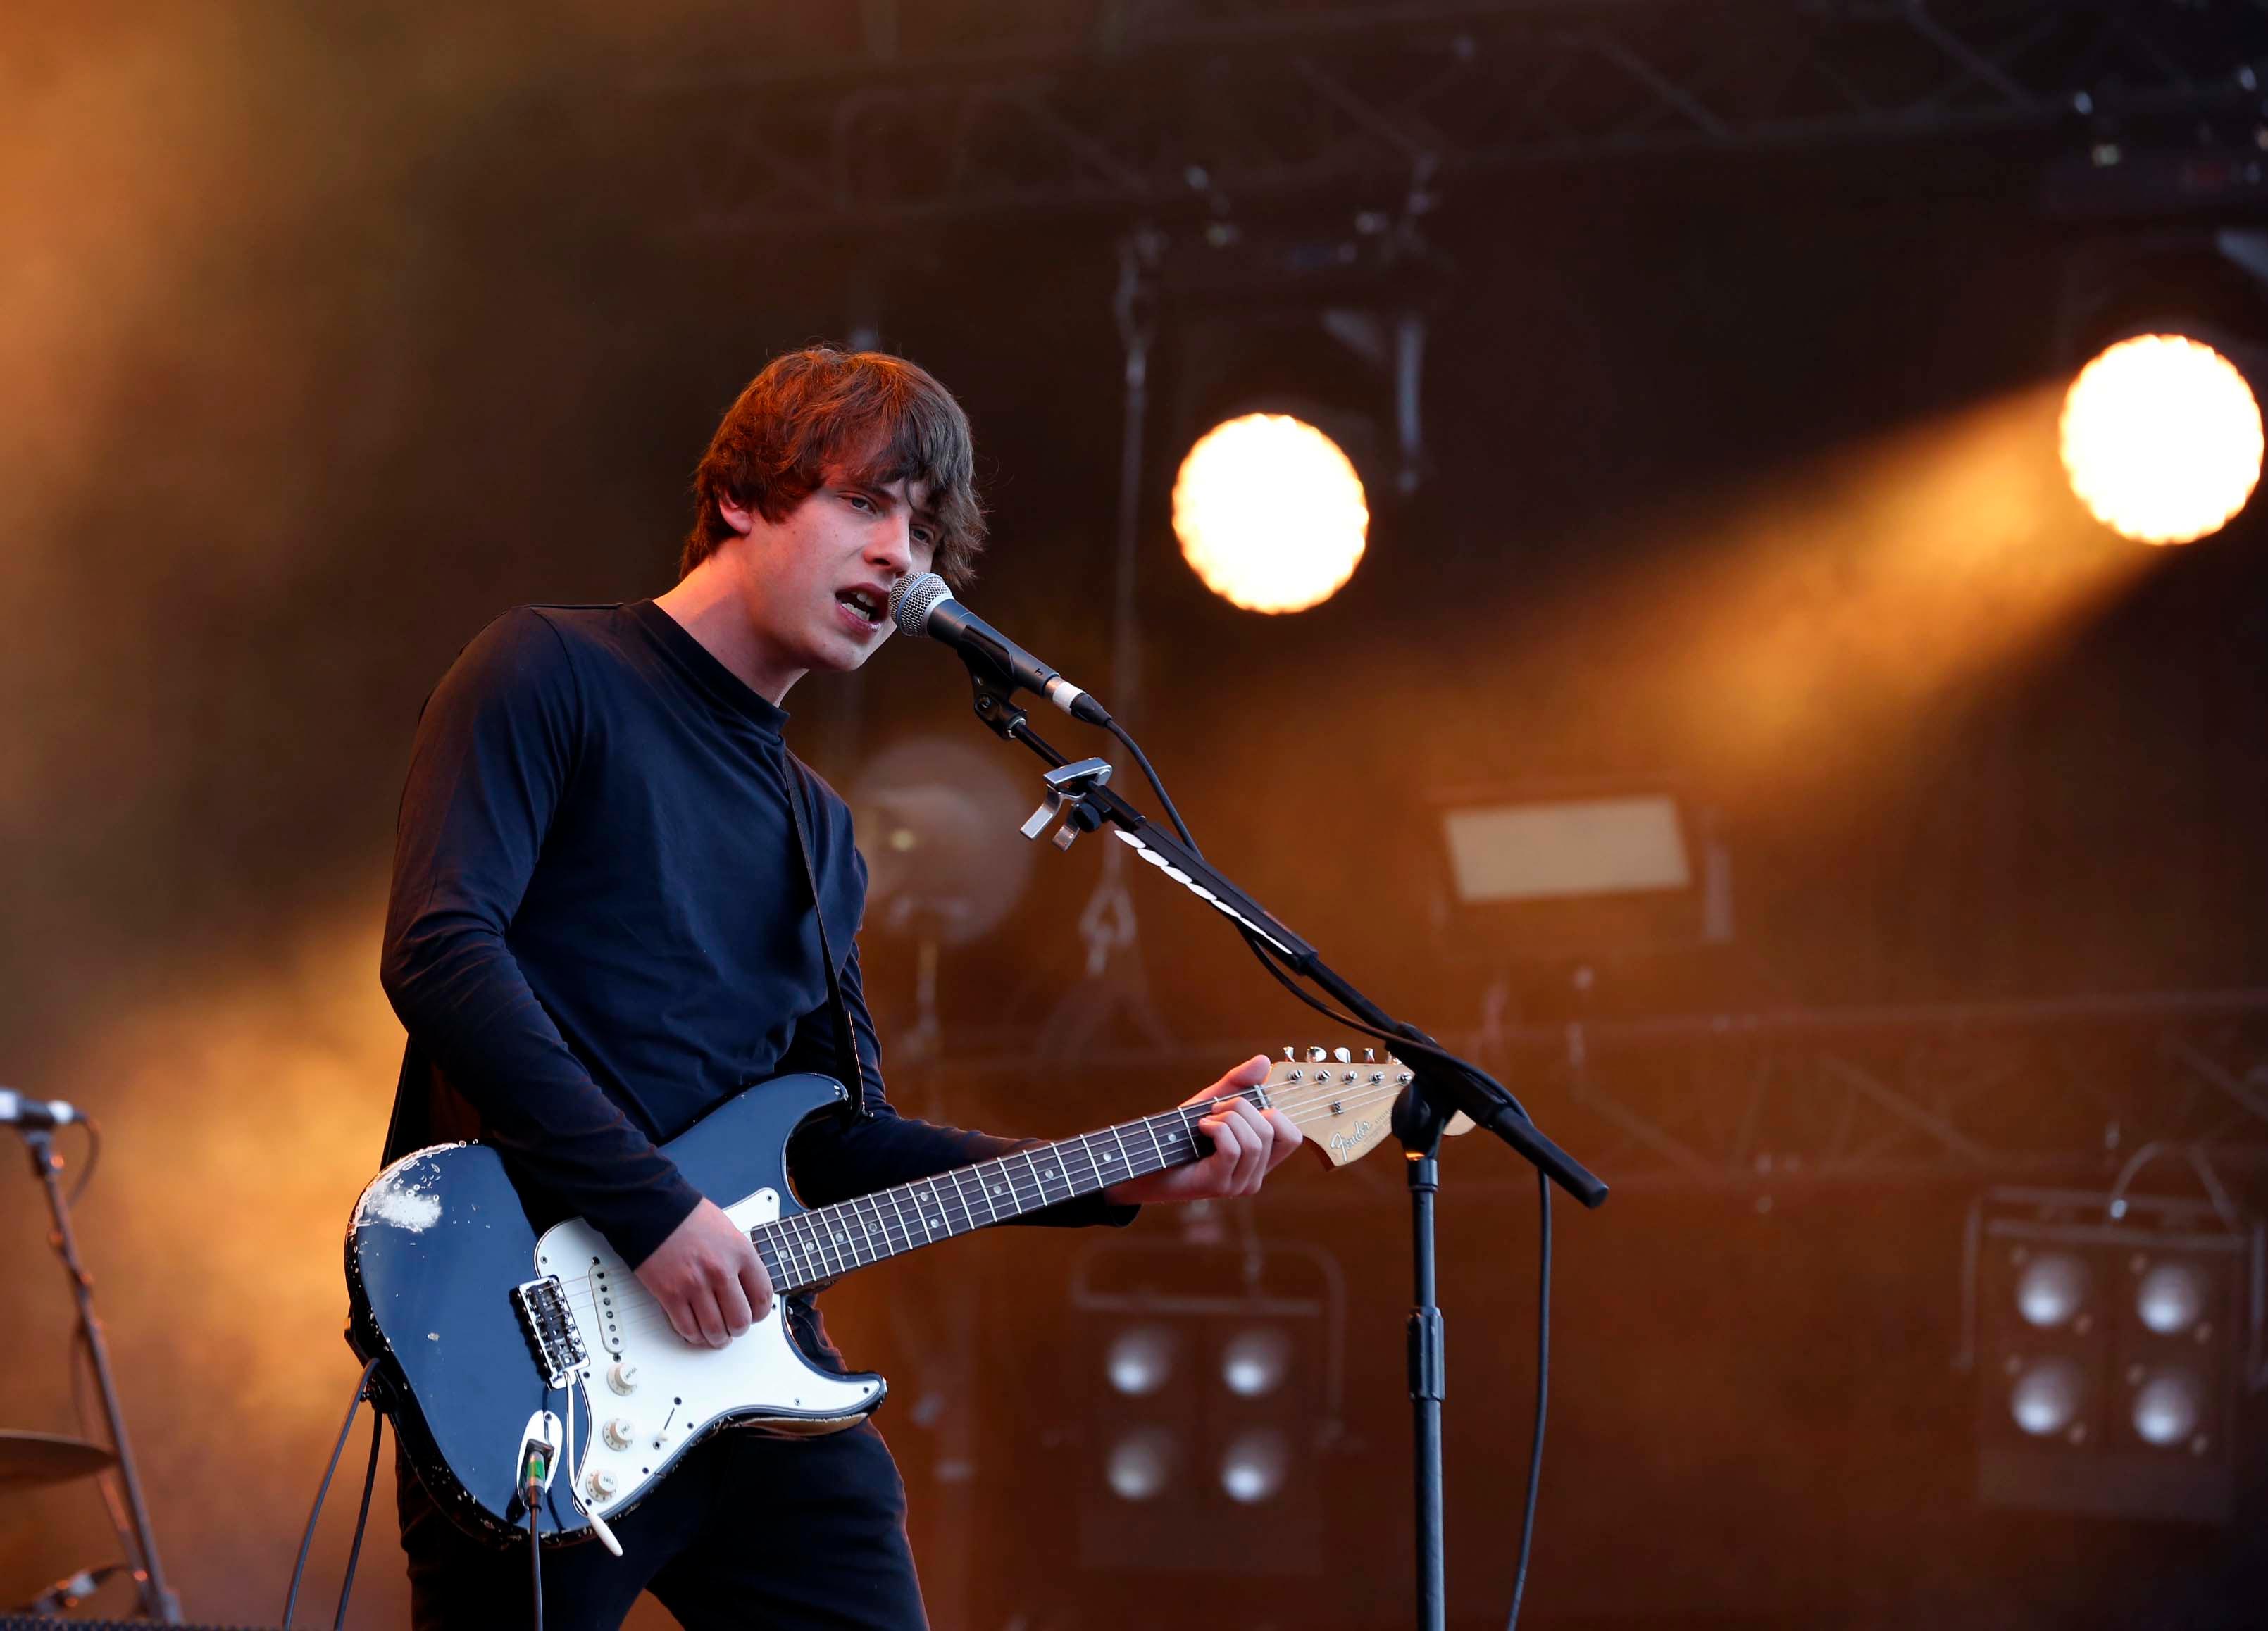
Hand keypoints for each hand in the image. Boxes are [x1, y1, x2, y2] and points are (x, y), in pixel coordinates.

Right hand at [634, 1198, 773, 1348]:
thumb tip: (747, 1286)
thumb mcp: (729, 1231)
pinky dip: (693, 1336)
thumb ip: (740, 1260)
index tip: (755, 1316)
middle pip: (739, 1320)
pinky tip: (695, 1332)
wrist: (654, 1209)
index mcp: (740, 1253)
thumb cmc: (689, 1217)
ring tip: (716, 1336)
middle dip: (737, 1330)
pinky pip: (686, 1328)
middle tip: (733, 1328)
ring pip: (714, 1330)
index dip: (760, 1313)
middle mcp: (720, 1271)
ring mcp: (695, 1285)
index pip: (762, 1296)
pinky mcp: (670, 1294)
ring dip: (716, 1339)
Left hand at [1104, 1055, 1302, 1205]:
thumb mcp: (1212, 1101)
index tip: (1246, 1104)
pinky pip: (1233, 1149)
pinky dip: (1217, 1129)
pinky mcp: (1219, 1186)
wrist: (1143, 1160)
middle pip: (1271, 1130)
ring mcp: (1238, 1185)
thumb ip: (1239, 1083)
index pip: (1292, 1137)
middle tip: (1215, 1108)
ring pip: (1254, 1140)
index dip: (1276, 1113)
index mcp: (1260, 1159)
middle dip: (1242, 1107)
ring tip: (1206, 1119)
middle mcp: (1254, 1176)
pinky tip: (1201, 1127)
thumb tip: (1265, 1061)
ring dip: (1227, 1118)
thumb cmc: (1178, 1134)